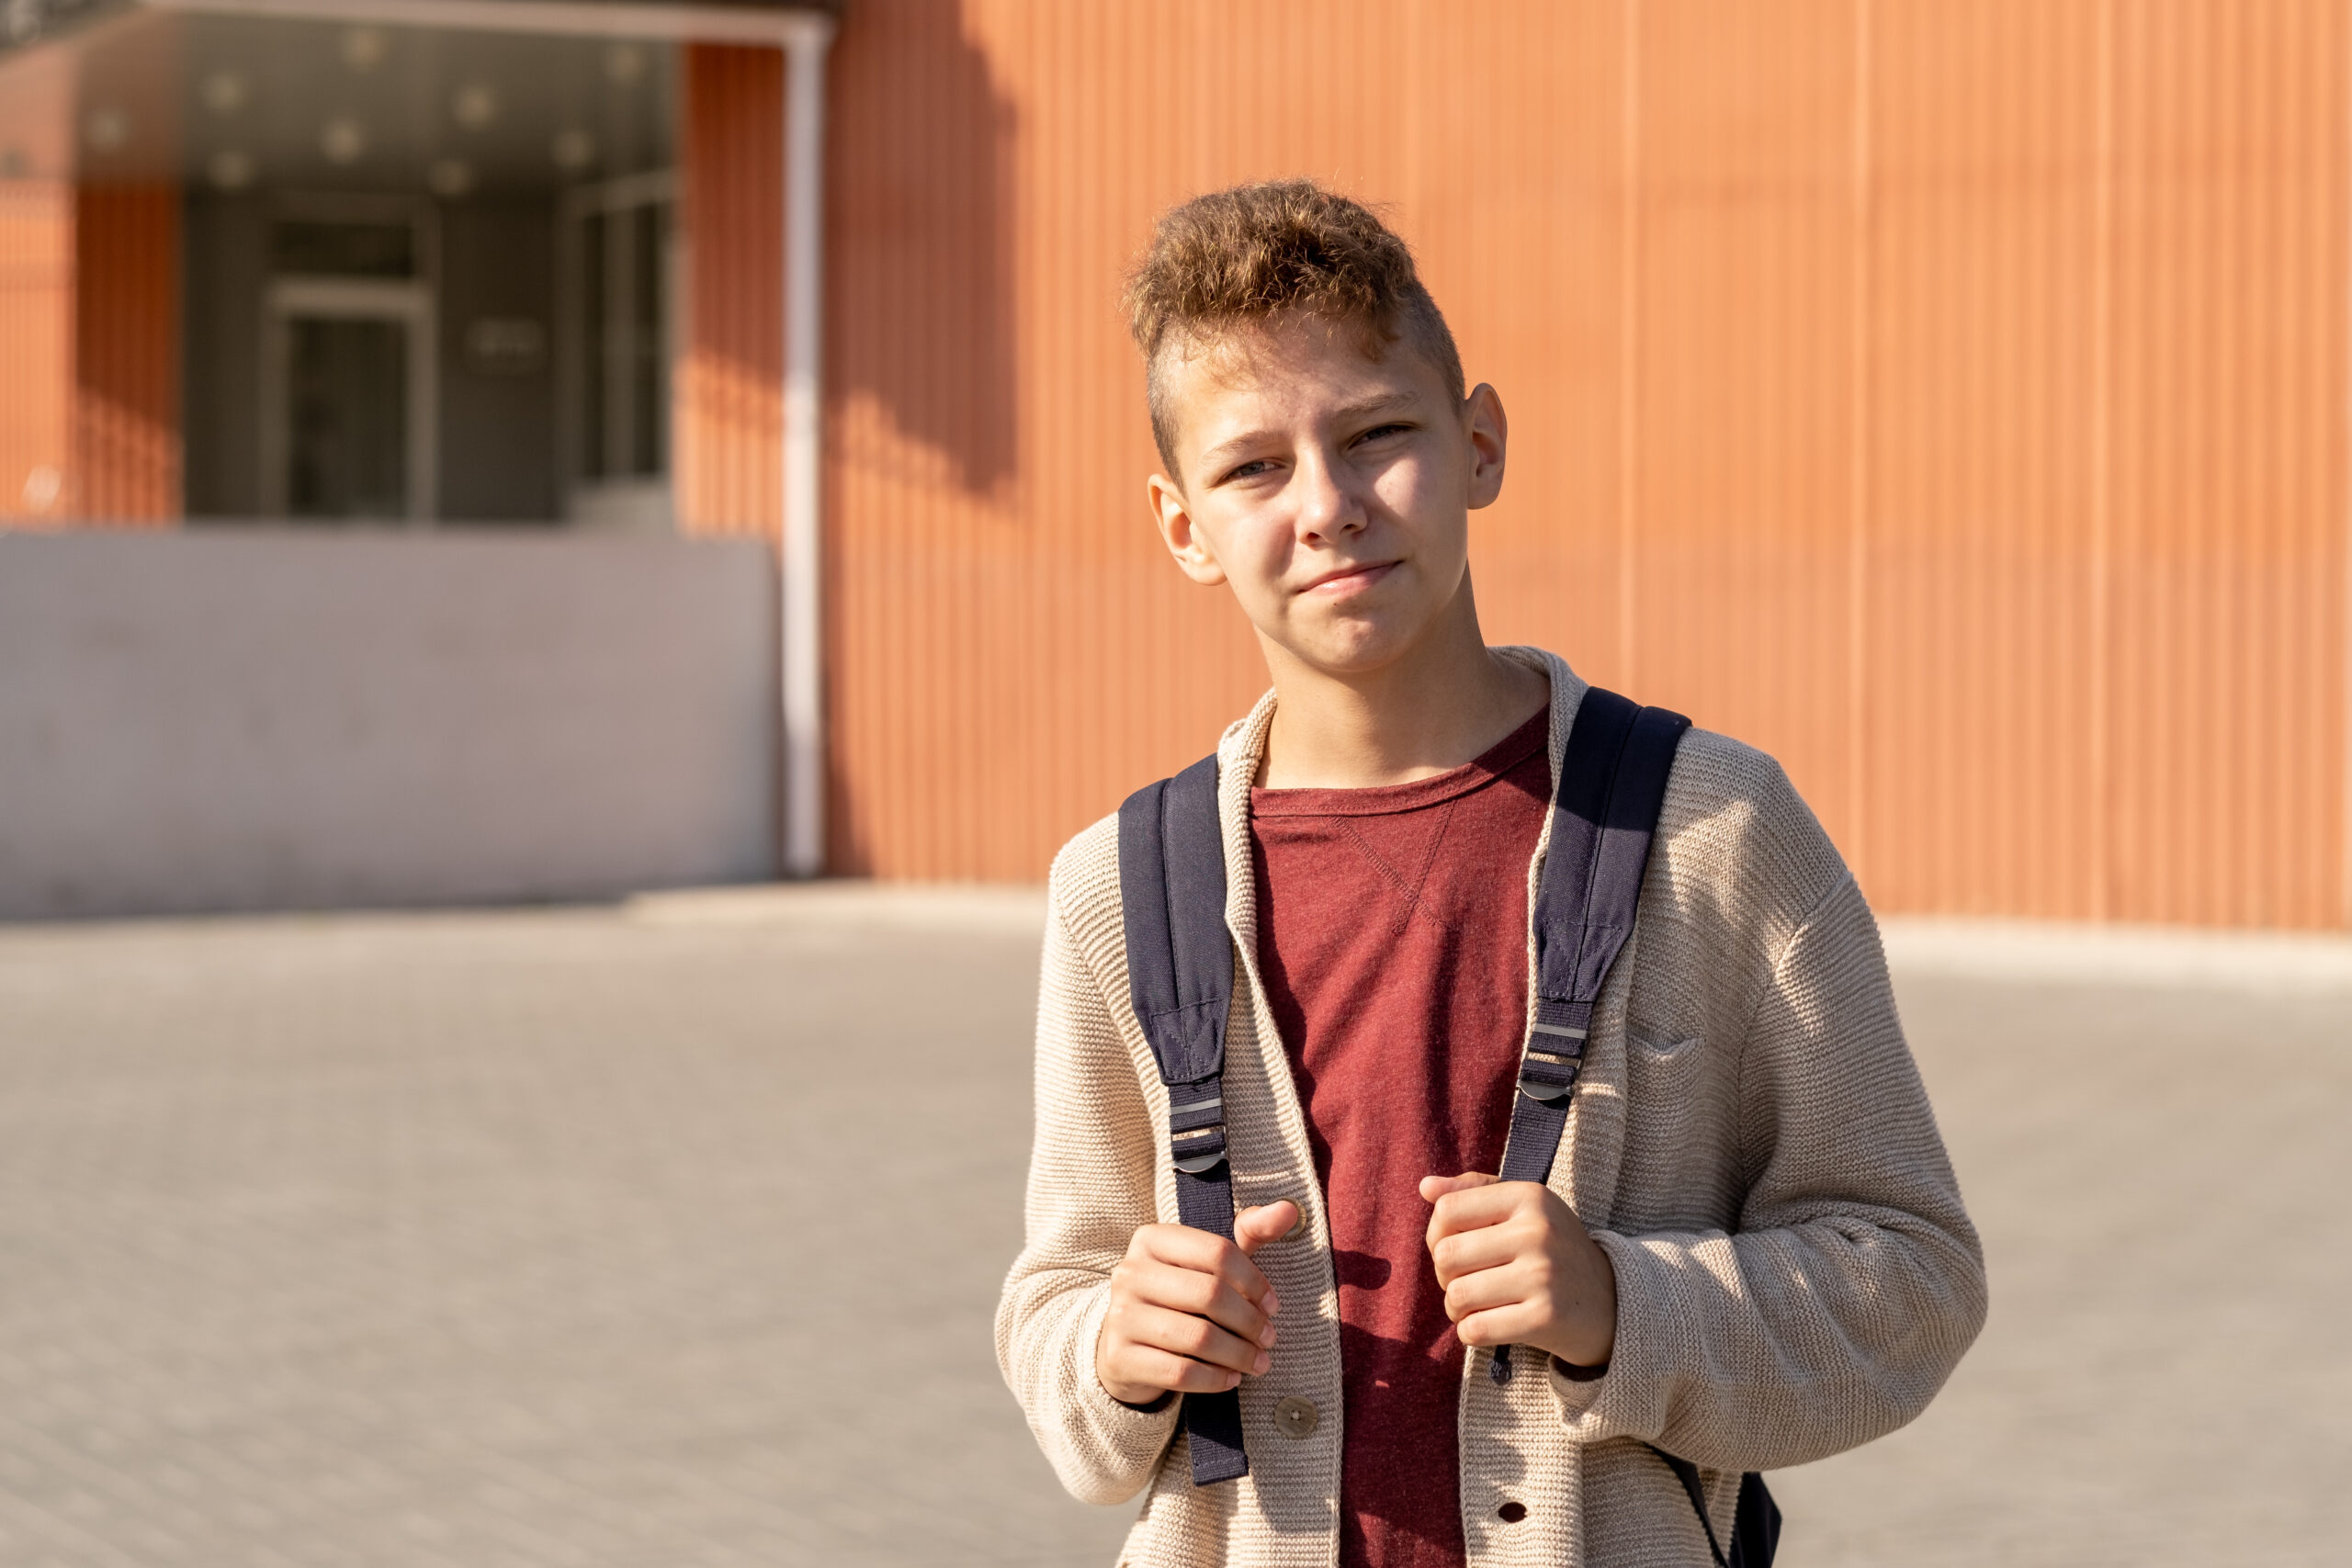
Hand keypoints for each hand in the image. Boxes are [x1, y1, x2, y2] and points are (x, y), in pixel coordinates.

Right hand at [1095, 1202, 1297, 1406]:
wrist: (1126, 1344)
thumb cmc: (1180, 1296)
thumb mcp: (1210, 1260)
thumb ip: (1250, 1232)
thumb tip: (1289, 1209)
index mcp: (1151, 1239)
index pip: (1217, 1252)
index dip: (1255, 1281)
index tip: (1273, 1306)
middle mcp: (1130, 1273)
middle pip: (1209, 1295)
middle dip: (1250, 1322)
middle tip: (1269, 1339)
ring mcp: (1120, 1316)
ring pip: (1197, 1338)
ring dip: (1238, 1354)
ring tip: (1258, 1362)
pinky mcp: (1120, 1358)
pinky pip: (1180, 1373)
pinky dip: (1215, 1379)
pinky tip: (1231, 1379)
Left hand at [1421, 1173, 1615, 1370]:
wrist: (1611, 1303)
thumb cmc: (1552, 1252)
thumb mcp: (1524, 1209)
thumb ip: (1474, 1191)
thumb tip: (1425, 1186)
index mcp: (1529, 1197)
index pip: (1447, 1210)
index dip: (1437, 1235)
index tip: (1458, 1250)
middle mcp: (1538, 1231)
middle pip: (1447, 1255)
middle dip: (1445, 1276)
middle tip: (1467, 1283)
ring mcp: (1544, 1275)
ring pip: (1458, 1295)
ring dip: (1457, 1309)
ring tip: (1476, 1307)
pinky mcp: (1547, 1317)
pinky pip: (1476, 1329)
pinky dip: (1471, 1333)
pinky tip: (1488, 1327)